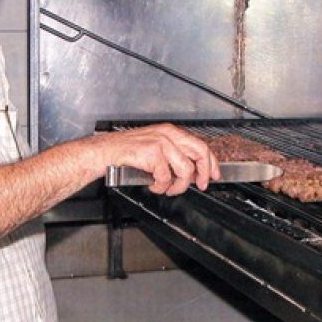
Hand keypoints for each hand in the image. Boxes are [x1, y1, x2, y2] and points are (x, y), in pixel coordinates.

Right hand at [98, 123, 220, 194]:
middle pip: (200, 152)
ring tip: (168, 188)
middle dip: (204, 172)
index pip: (201, 145)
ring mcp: (161, 143)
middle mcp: (168, 135)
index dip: (211, 162)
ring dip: (178, 185)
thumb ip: (175, 156)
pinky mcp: (152, 154)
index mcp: (171, 132)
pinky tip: (154, 185)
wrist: (107, 151)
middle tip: (201, 185)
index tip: (215, 175)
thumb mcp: (156, 147)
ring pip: (185, 169)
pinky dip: (160, 187)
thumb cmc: (129, 152)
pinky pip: (165, 177)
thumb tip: (193, 172)